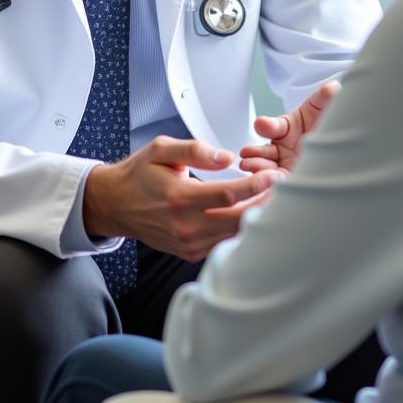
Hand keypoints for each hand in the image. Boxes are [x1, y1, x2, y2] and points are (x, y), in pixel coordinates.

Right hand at [83, 136, 282, 261]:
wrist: (115, 205)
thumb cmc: (139, 174)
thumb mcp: (161, 150)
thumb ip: (194, 149)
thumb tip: (225, 157)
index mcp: (179, 198)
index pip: (228, 195)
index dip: (255, 185)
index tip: (274, 175)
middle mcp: (184, 226)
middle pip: (237, 219)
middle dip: (265, 204)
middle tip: (287, 188)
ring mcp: (188, 244)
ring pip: (233, 236)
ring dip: (257, 219)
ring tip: (278, 202)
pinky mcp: (189, 253)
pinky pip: (223, 245)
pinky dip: (241, 233)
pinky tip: (255, 217)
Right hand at [238, 79, 341, 175]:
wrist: (339, 150)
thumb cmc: (325, 125)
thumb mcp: (324, 110)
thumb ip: (326, 98)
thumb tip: (332, 88)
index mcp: (286, 128)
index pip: (273, 126)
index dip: (267, 125)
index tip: (261, 124)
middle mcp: (282, 148)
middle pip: (264, 151)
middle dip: (255, 152)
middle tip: (247, 153)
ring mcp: (284, 166)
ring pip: (266, 169)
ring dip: (257, 168)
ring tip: (249, 167)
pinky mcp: (288, 183)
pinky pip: (276, 185)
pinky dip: (269, 184)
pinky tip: (270, 184)